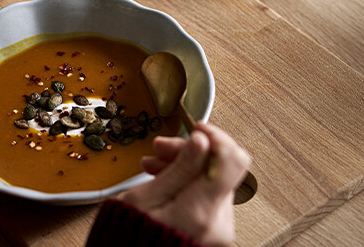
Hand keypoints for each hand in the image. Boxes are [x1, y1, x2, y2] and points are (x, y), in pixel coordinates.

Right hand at [119, 123, 250, 246]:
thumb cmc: (131, 237)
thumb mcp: (146, 198)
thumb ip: (178, 169)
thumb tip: (201, 140)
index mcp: (201, 210)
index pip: (232, 161)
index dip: (216, 137)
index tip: (197, 129)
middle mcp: (218, 221)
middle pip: (218, 168)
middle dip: (189, 152)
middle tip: (160, 148)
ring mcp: (219, 227)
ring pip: (212, 179)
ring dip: (185, 166)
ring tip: (154, 165)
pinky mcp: (215, 229)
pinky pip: (208, 196)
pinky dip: (188, 183)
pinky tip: (165, 180)